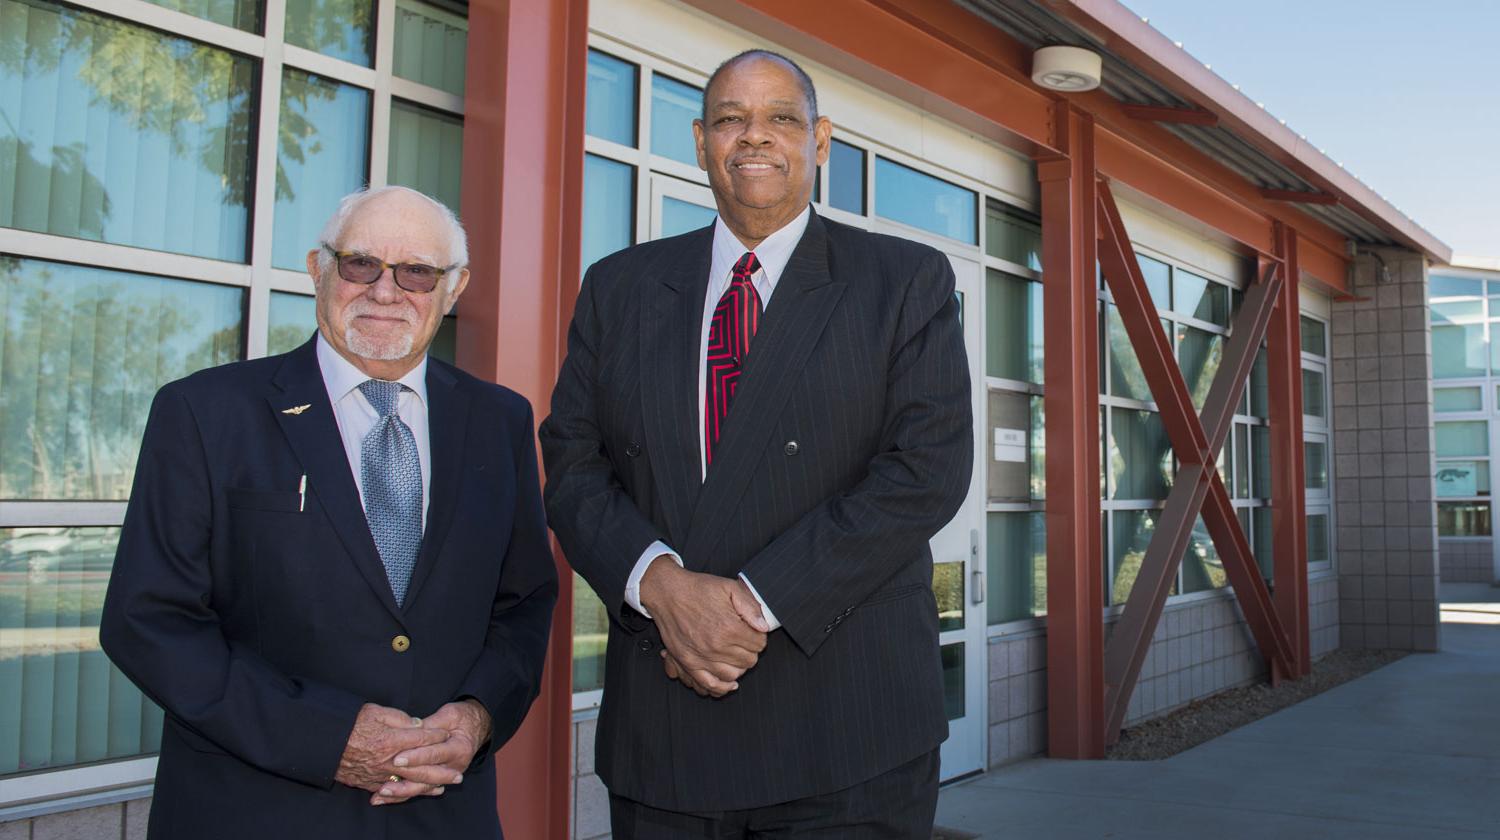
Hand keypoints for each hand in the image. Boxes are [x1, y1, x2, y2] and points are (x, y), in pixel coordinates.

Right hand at [336, 704, 454, 803]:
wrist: (322, 742)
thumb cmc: (348, 723)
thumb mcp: (374, 711)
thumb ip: (399, 718)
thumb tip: (417, 724)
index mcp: (391, 740)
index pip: (421, 738)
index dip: (436, 735)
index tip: (447, 733)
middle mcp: (388, 760)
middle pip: (422, 768)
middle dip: (442, 772)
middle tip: (458, 775)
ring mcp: (379, 774)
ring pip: (410, 782)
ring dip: (429, 785)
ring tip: (445, 787)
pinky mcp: (369, 783)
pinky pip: (393, 790)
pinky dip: (408, 792)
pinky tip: (418, 791)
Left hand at [375, 700, 492, 805]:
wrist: (474, 728)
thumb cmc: (460, 718)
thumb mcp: (448, 715)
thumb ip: (429, 725)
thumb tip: (411, 729)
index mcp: (459, 748)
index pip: (434, 754)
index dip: (415, 757)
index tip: (397, 759)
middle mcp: (455, 766)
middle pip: (428, 776)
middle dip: (404, 779)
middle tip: (384, 782)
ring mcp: (447, 776)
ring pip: (423, 787)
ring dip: (401, 792)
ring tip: (382, 792)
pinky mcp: (439, 780)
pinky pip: (420, 790)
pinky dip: (404, 794)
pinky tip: (387, 797)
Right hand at [640, 558, 769, 696]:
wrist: (668, 593)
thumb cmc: (697, 589)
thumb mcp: (729, 587)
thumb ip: (750, 607)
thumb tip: (763, 627)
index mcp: (729, 627)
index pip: (759, 643)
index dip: (758, 636)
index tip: (752, 631)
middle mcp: (716, 646)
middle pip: (749, 660)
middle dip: (750, 650)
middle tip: (743, 640)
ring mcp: (702, 657)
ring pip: (734, 674)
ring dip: (739, 666)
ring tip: (735, 655)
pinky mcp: (689, 663)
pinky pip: (710, 684)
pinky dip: (723, 687)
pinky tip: (730, 683)